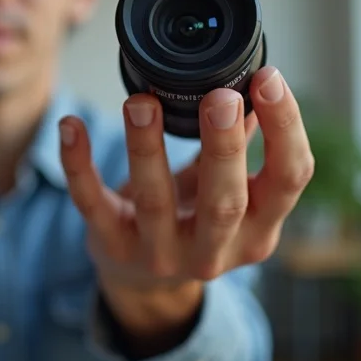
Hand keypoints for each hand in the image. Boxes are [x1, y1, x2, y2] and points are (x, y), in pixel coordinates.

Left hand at [58, 66, 312, 348]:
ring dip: (147, 148)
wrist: (144, 283)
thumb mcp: (228, 189)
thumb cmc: (194, 220)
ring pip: (156, 201)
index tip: (268, 78)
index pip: (289, 179)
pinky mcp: (113, 247)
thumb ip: (242, 141)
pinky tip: (70, 126)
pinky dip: (78, 164)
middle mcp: (215, 249)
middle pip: (226, 202)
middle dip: (223, 147)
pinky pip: (92, 203)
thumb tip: (254, 81)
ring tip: (141, 103)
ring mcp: (161, 254)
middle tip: (219, 98)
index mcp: (258, 228)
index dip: (286, 129)